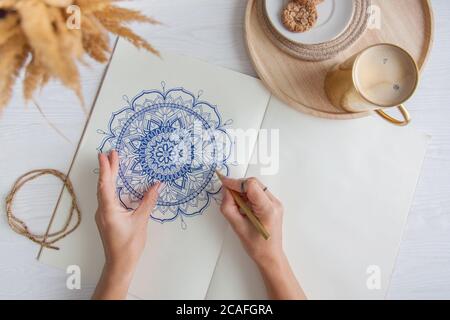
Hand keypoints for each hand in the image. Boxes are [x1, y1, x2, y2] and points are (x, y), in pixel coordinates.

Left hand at [93, 150, 160, 298]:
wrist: (120, 264)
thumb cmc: (129, 244)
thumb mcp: (141, 220)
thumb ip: (148, 201)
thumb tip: (157, 185)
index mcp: (109, 208)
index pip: (106, 183)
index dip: (106, 168)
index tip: (106, 154)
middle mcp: (102, 210)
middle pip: (104, 185)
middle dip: (107, 168)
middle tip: (110, 153)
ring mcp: (103, 215)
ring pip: (104, 192)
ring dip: (108, 177)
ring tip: (111, 164)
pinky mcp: (106, 219)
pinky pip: (107, 198)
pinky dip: (110, 187)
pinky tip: (115, 185)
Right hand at [219, 176, 283, 266]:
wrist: (270, 256)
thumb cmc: (257, 246)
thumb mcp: (238, 227)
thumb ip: (229, 207)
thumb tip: (226, 191)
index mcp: (268, 209)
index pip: (251, 185)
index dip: (235, 183)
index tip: (223, 183)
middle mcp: (274, 203)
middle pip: (254, 183)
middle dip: (238, 186)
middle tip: (227, 195)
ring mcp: (275, 203)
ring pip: (256, 187)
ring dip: (243, 191)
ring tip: (236, 205)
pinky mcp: (273, 205)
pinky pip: (258, 193)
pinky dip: (248, 195)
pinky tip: (243, 207)